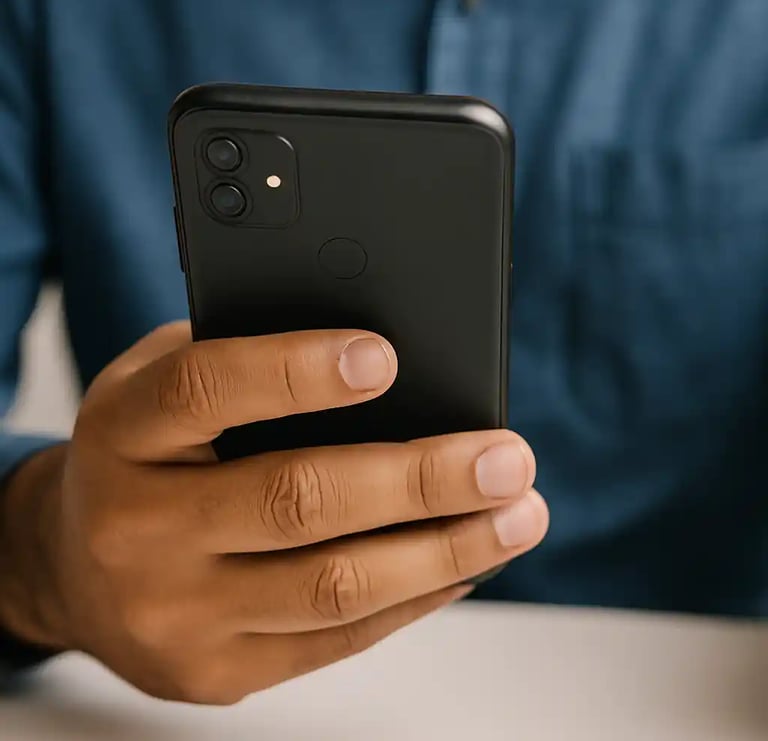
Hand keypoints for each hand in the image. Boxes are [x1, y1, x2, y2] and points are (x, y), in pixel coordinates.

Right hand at [0, 322, 546, 703]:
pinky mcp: (215, 672)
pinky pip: (336, 639)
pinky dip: (417, 596)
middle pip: (294, 499)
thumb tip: (385, 366)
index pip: (206, 390)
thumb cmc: (144, 453)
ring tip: (518, 516)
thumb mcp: (164, 385)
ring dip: (443, 549)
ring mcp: (175, 613)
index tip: (386, 357)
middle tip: (504, 457)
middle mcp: (139, 528)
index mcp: (124, 431)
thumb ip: (246, 365)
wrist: (71, 566)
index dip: (295, 372)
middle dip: (418, 478)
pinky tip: (467, 561)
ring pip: (332, 585)